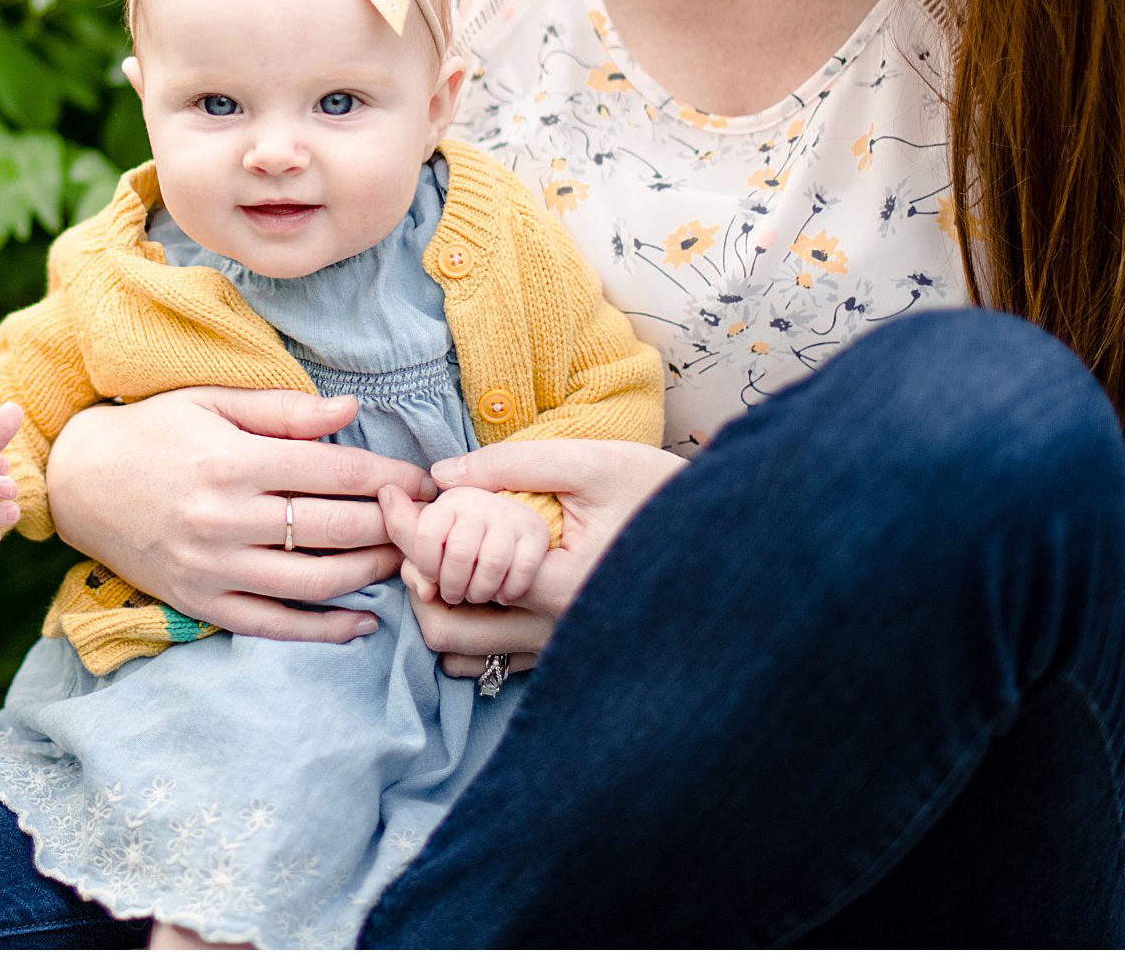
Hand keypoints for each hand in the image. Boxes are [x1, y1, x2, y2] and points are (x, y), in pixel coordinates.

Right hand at [45, 386, 437, 642]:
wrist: (77, 482)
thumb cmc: (152, 431)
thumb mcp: (211, 402)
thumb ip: (283, 411)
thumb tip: (352, 412)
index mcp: (234, 462)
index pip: (336, 472)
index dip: (390, 479)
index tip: (426, 482)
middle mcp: (226, 519)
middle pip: (336, 530)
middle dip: (393, 527)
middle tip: (428, 523)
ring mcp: (214, 568)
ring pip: (315, 581)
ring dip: (371, 574)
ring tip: (402, 561)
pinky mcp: (201, 603)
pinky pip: (275, 625)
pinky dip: (325, 630)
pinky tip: (362, 622)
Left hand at [378, 436, 686, 678]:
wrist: (730, 541)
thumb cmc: (664, 494)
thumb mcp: (591, 463)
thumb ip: (511, 465)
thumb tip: (441, 475)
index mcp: (557, 588)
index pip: (451, 572)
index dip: (410, 530)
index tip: (394, 494)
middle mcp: (555, 635)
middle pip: (446, 629)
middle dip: (416, 576)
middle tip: (413, 527)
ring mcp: (564, 653)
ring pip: (466, 654)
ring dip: (441, 605)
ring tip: (441, 551)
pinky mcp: (572, 657)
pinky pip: (498, 661)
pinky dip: (472, 625)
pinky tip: (476, 578)